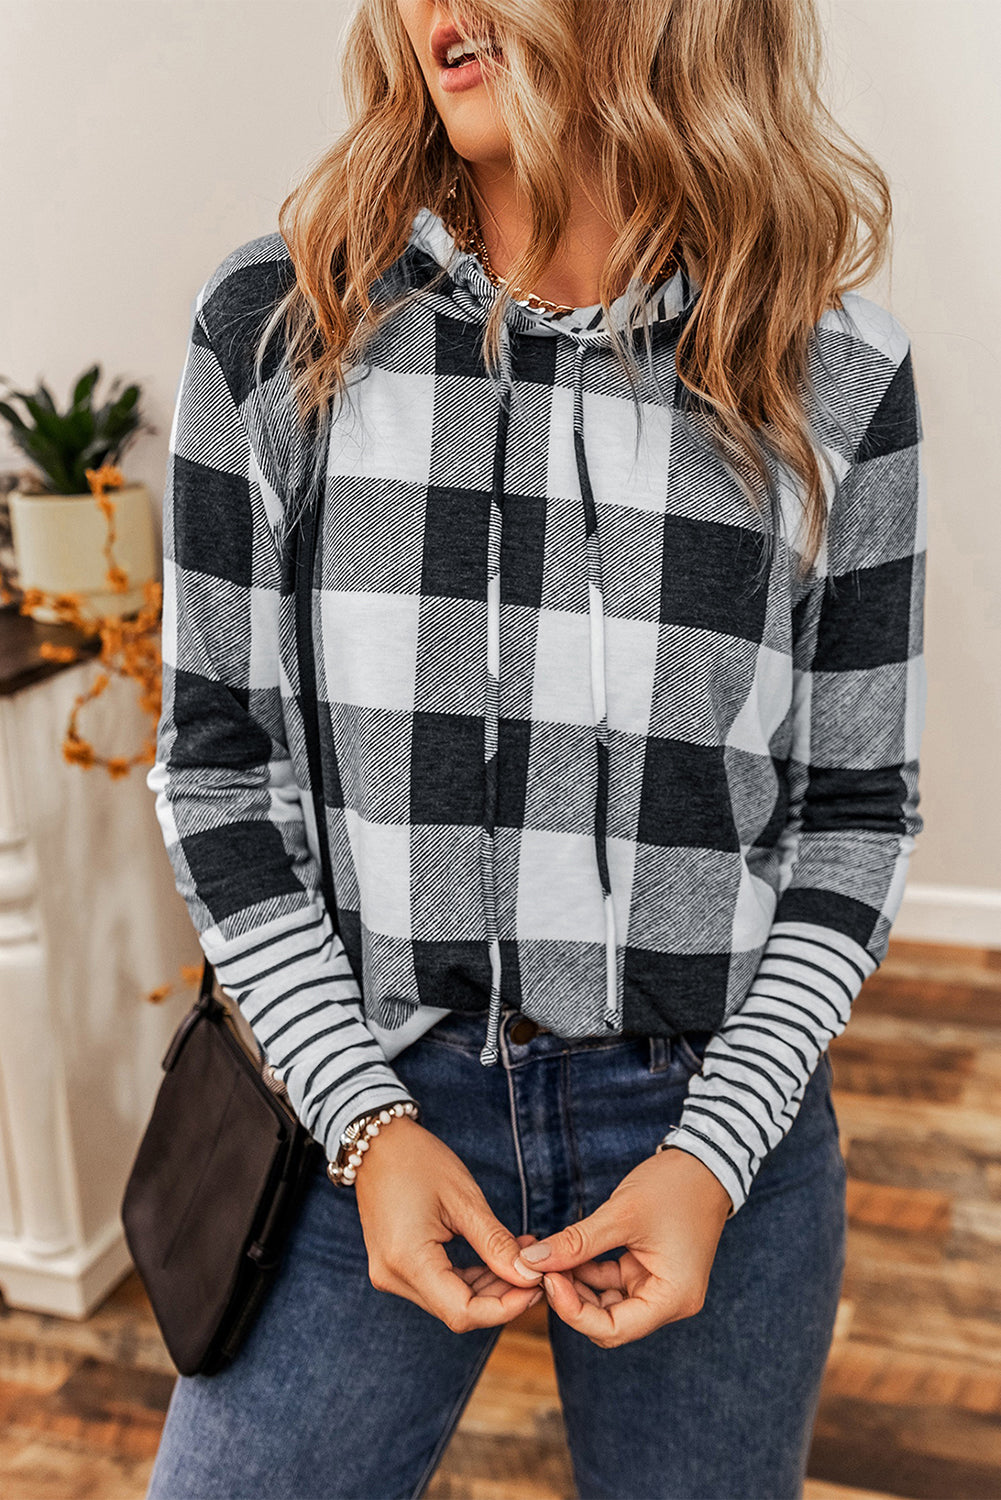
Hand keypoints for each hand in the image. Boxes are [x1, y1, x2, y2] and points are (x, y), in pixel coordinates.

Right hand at [352, 1116, 545, 1331]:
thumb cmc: (418, 1160)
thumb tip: (528, 1276)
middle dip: (502, 1296)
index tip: (537, 1286)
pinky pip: (438, 1286)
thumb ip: (495, 1243)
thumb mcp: (463, 1198)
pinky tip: (496, 1258)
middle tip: (536, 1269)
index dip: (505, 1308)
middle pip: (457, 1310)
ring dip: (489, 1287)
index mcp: (407, 1260)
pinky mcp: (396, 1267)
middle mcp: (393, 1277)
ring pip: (450, 1301)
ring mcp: (390, 1274)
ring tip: (521, 1256)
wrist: (376, 1143)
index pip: (462, 1312)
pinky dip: (469, 1278)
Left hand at [510, 1147, 732, 1347]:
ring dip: (577, 1286)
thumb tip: (531, 1261)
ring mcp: (658, 1287)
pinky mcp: (648, 1271)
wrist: (705, 1163)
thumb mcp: (622, 1214)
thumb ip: (578, 1242)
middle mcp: (669, 1301)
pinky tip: (565, 1254)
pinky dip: (588, 1272)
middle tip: (541, 1269)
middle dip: (572, 1300)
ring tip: (549, 1259)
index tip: (547, 1280)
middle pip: (609, 1322)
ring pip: (607, 1304)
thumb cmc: (674, 1187)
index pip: (615, 1329)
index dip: (575, 1313)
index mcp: (673, 1297)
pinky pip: (612, 1283)